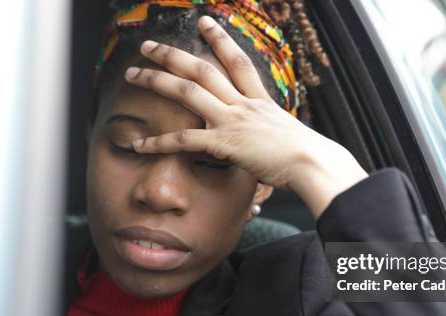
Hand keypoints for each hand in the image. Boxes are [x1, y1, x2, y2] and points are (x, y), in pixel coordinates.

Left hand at [124, 16, 366, 218]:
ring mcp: (233, 120)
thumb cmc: (307, 156)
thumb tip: (262, 140)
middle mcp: (243, 104)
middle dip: (173, 54)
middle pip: (203, 69)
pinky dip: (159, 143)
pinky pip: (184, 140)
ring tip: (132, 74)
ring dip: (156, 80)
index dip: (219, 39)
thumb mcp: (286, 135)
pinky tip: (139, 145)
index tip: (204, 21)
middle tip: (148, 46)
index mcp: (260, 100)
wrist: (313, 163)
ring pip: (188, 92)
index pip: (236, 61)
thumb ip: (268, 132)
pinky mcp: (225, 143)